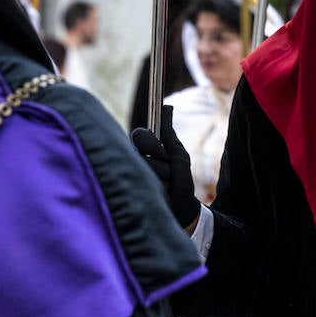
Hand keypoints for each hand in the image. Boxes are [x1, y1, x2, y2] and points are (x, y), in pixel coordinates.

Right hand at [131, 105, 201, 228]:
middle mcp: (136, 162)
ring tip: (167, 186)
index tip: (161, 151)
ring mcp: (133, 177)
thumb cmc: (181, 182)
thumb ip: (169, 134)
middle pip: (139, 149)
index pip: (140, 136)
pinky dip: (159, 188)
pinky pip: (144, 182)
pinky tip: (161, 196)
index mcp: (146, 151)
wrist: (183, 210)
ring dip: (162, 176)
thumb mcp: (178, 156)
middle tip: (169, 171)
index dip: (151, 142)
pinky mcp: (132, 192)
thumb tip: (167, 106)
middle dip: (159, 159)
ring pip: (145, 166)